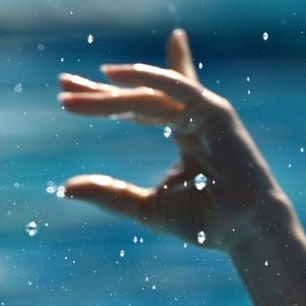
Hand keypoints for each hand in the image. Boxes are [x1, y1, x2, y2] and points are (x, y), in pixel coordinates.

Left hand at [57, 28, 293, 250]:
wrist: (243, 230)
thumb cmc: (204, 221)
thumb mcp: (144, 206)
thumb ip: (109, 194)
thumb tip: (65, 187)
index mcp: (182, 132)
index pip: (140, 107)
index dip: (108, 96)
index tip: (71, 89)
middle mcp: (192, 116)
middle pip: (138, 97)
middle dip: (100, 93)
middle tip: (63, 87)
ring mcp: (204, 111)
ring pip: (148, 97)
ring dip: (110, 95)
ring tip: (72, 94)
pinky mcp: (214, 111)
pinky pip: (177, 89)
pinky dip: (150, 78)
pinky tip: (116, 75)